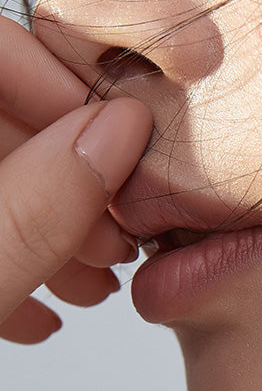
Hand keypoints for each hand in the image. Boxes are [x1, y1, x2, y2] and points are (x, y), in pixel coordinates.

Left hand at [0, 15, 152, 342]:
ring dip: (58, 225)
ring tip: (94, 281)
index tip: (119, 140)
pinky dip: (16, 260)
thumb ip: (34, 210)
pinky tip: (41, 310)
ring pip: (4, 177)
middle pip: (8, 117)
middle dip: (76, 172)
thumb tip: (121, 131)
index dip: (60, 80)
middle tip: (116, 232)